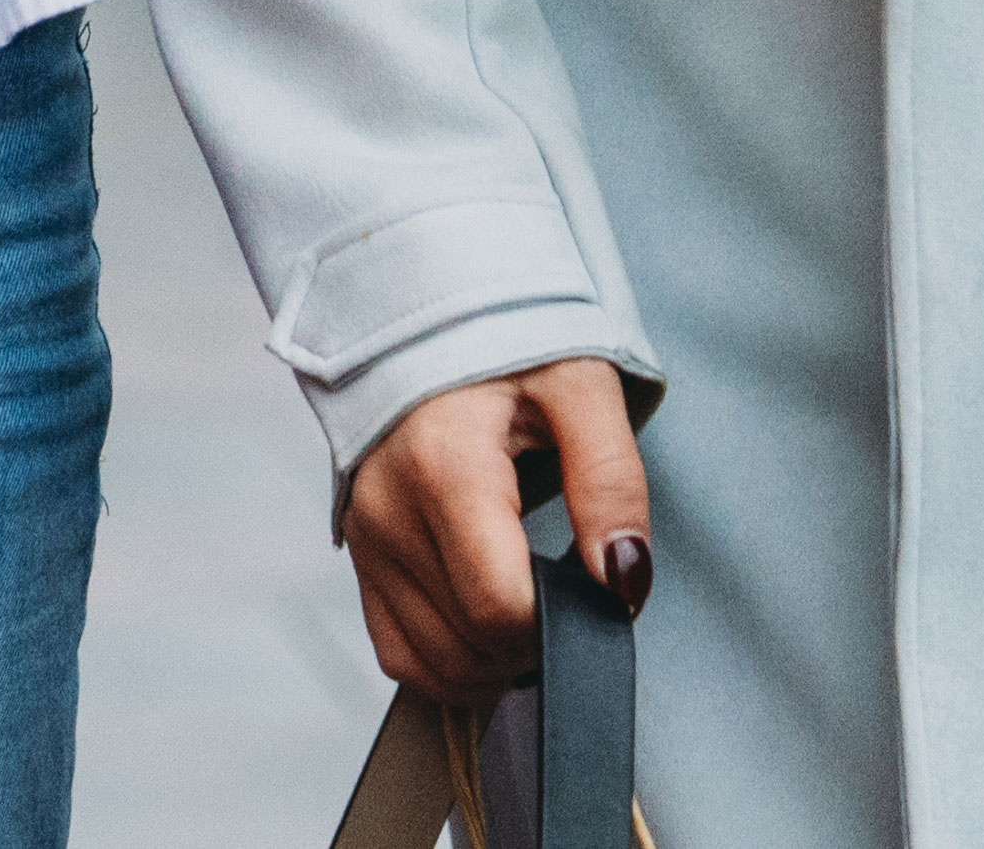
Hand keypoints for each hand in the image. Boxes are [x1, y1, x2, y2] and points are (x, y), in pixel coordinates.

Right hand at [346, 356, 650, 700]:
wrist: (427, 319)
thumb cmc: (506, 341)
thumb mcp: (581, 387)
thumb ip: (610, 482)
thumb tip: (624, 580)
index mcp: (444, 464)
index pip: (496, 602)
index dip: (558, 622)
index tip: (596, 592)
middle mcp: (389, 511)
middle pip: (468, 642)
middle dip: (536, 644)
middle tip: (576, 598)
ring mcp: (366, 541)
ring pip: (432, 662)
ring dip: (496, 663)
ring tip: (539, 610)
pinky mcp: (359, 559)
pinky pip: (398, 652)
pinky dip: (450, 662)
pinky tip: (490, 626)